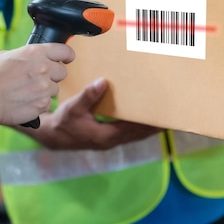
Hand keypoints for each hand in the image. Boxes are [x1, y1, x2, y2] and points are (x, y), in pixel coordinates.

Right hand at [0, 43, 74, 125]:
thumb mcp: (5, 55)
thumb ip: (25, 55)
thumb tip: (32, 57)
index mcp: (35, 53)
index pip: (65, 51)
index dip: (67, 55)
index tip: (66, 59)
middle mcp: (43, 68)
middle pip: (62, 72)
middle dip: (53, 75)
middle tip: (37, 79)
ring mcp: (44, 88)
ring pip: (55, 89)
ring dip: (45, 91)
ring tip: (26, 92)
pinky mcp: (42, 104)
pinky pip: (47, 103)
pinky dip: (39, 104)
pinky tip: (24, 101)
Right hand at [29, 77, 162, 149]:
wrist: (51, 136)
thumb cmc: (62, 122)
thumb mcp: (73, 107)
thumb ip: (88, 96)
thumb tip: (103, 82)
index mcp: (105, 135)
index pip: (134, 129)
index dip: (149, 124)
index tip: (163, 117)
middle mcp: (111, 140)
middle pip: (139, 134)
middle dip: (155, 127)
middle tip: (172, 117)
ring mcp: (110, 141)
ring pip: (136, 135)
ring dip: (150, 129)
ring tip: (165, 119)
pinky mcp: (107, 139)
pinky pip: (129, 134)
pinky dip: (140, 128)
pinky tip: (146, 121)